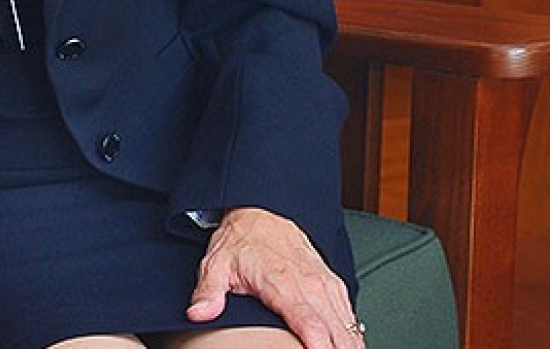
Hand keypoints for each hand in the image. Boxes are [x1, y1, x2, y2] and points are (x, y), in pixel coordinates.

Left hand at [186, 207, 362, 347]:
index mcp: (283, 284)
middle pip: (336, 332)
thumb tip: (198, 313)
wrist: (260, 214)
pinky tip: (348, 347)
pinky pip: (351, 316)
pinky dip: (352, 335)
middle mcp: (310, 285)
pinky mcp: (333, 284)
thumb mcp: (216, 264)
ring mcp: (325, 284)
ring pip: (348, 327)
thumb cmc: (240, 242)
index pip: (310, 325)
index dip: (319, 348)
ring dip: (348, 346)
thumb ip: (208, 292)